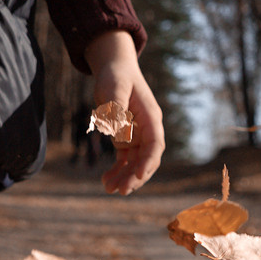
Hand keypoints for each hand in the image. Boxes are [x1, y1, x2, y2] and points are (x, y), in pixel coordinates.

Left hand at [84, 31, 166, 194]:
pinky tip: (105, 180)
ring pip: (134, 163)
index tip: (138, 175)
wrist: (113, 69)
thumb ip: (117, 109)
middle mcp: (146, 130)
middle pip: (146, 159)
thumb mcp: (114, 87)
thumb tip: (119, 133)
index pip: (155, 144)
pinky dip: (116, 171)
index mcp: (151, 117)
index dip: (148, 161)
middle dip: (135, 176)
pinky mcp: (124, 139)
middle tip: (121, 191)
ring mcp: (136, 136)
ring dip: (124, 177)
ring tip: (108, 189)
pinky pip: (123, 160)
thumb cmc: (116, 76)